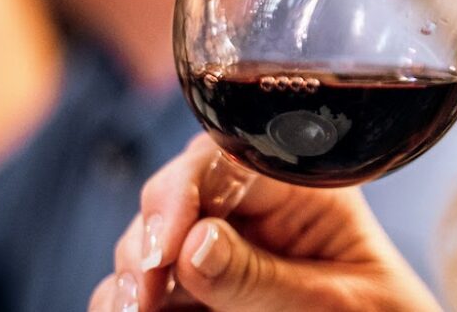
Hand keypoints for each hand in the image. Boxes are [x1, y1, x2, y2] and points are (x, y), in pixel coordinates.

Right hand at [88, 134, 440, 311]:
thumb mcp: (332, 301)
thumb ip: (262, 277)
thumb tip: (191, 244)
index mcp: (300, 189)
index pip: (226, 160)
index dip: (182, 191)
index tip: (165, 247)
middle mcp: (253, 211)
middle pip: (175, 196)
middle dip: (149, 237)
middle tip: (143, 290)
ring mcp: (221, 250)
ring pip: (148, 242)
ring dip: (128, 273)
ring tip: (131, 309)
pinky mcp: (197, 292)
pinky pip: (146, 286)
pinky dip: (124, 298)